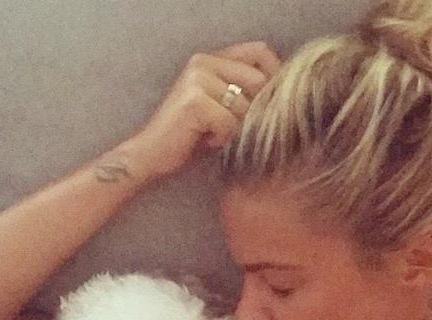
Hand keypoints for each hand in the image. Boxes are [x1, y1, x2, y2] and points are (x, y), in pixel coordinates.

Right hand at [130, 41, 281, 178]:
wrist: (150, 154)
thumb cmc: (187, 136)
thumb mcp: (216, 106)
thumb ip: (241, 91)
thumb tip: (281, 94)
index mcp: (210, 59)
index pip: (259, 52)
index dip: (273, 76)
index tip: (267, 105)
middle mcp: (203, 63)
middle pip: (257, 81)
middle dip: (253, 111)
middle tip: (235, 128)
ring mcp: (197, 80)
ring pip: (244, 107)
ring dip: (235, 129)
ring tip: (214, 135)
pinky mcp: (195, 102)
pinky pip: (229, 124)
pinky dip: (221, 139)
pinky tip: (205, 141)